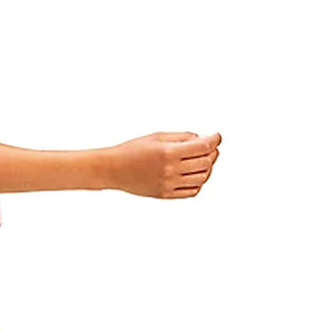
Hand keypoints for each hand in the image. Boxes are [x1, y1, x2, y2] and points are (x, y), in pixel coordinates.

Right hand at [103, 131, 220, 197]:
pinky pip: (192, 191)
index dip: (215, 139)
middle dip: (213, 153)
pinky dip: (198, 183)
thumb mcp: (157, 137)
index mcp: (168, 152)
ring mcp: (169, 184)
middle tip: (211, 148)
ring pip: (202, 178)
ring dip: (207, 168)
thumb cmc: (133, 150)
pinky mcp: (165, 194)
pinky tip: (194, 175)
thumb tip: (202, 140)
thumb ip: (181, 137)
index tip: (217, 136)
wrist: (113, 169)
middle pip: (206, 163)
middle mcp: (170, 170)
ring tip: (203, 161)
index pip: (203, 147)